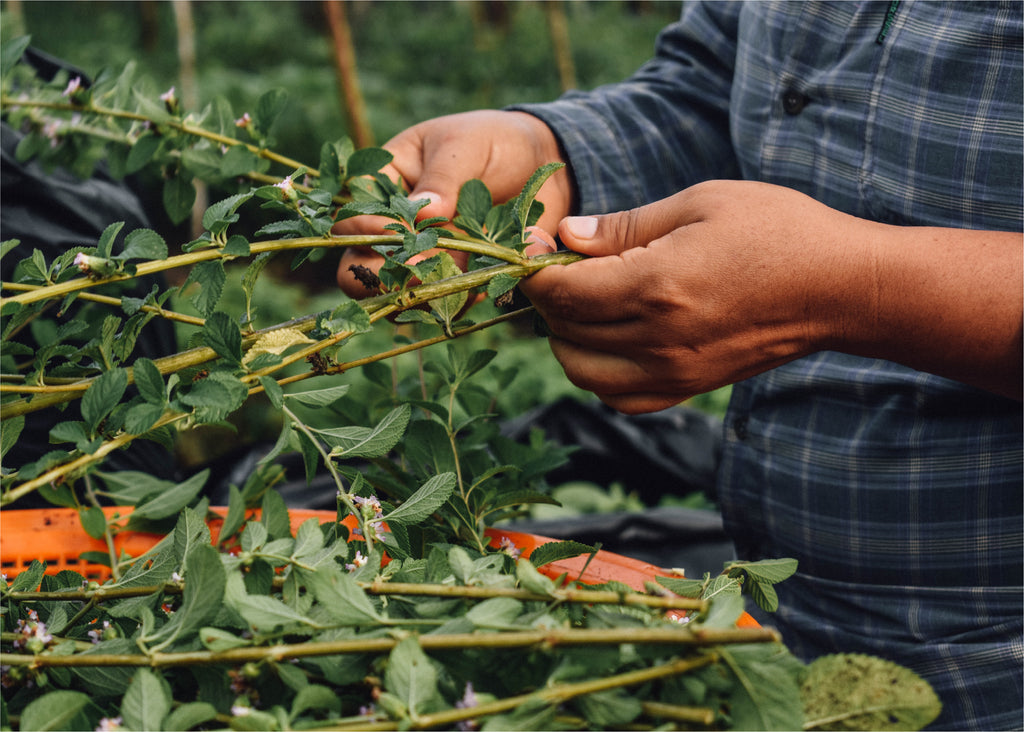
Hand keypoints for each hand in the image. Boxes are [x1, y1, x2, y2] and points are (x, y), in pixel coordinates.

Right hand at [335, 110, 572, 297]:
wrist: (542, 164)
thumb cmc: (494, 141)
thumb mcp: (465, 147)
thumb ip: (442, 179)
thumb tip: (423, 214)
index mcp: (386, 186)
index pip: (351, 216)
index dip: (361, 230)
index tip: (389, 232)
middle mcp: (398, 228)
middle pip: (360, 266)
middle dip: (379, 275)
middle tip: (413, 268)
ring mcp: (426, 256)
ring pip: (398, 291)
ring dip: (415, 293)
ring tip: (444, 282)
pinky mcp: (458, 276)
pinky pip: (444, 301)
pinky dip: (453, 302)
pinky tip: (471, 291)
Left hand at [519, 181, 875, 412]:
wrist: (839, 290)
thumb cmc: (777, 232)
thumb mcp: (699, 204)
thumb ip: (624, 227)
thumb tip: (565, 236)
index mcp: (656, 286)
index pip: (560, 292)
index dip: (534, 270)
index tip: (535, 247)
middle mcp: (657, 339)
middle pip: (564, 329)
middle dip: (547, 298)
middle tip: (557, 266)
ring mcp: (672, 373)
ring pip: (581, 371)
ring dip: (566, 337)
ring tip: (583, 301)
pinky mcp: (687, 389)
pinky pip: (617, 397)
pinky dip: (597, 371)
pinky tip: (610, 338)